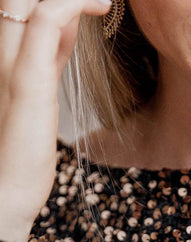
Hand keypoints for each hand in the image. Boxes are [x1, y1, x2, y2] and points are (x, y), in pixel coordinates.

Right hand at [0, 0, 111, 241]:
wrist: (5, 194)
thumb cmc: (23, 156)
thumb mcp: (41, 96)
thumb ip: (51, 60)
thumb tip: (69, 30)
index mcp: (6, 59)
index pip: (23, 8)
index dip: (58, 0)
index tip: (89, 2)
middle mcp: (1, 55)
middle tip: (95, 1)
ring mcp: (10, 65)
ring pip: (27, 0)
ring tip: (102, 2)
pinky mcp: (28, 82)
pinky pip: (46, 21)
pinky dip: (72, 4)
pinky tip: (98, 6)